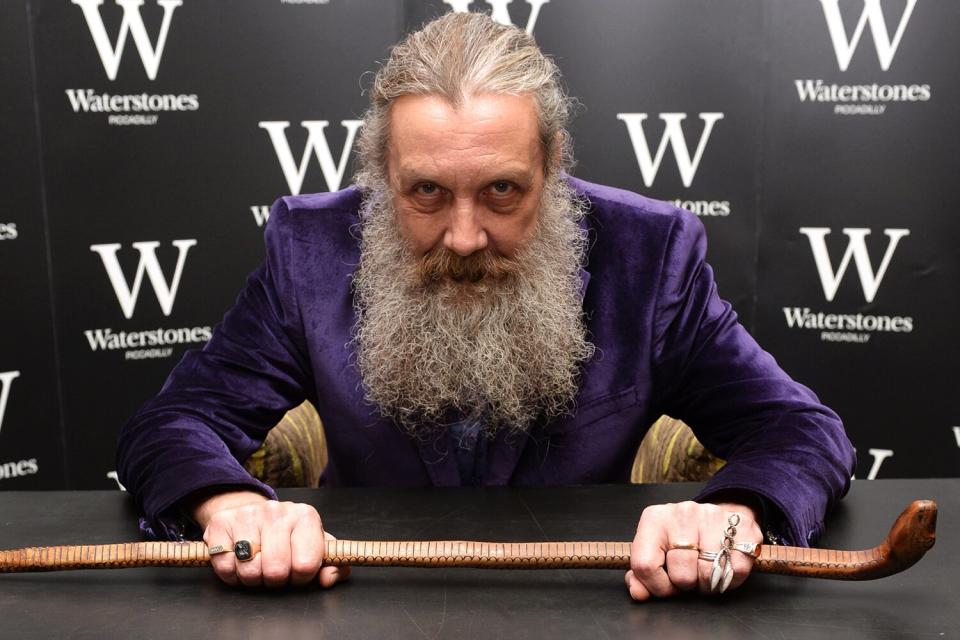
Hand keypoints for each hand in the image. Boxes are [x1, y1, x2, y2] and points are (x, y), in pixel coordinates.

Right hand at [189, 490, 350, 587]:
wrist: (251, 513)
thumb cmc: (286, 535)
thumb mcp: (314, 545)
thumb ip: (331, 564)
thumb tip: (328, 579)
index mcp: (305, 516)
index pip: (306, 564)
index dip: (300, 578)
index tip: (296, 572)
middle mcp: (277, 511)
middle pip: (276, 570)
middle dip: (275, 580)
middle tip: (274, 570)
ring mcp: (248, 515)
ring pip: (249, 570)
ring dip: (253, 578)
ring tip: (257, 565)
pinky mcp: (221, 523)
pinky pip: (225, 566)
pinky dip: (231, 574)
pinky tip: (239, 561)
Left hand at [625, 500, 761, 600]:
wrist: (719, 515)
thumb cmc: (683, 537)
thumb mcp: (655, 549)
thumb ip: (641, 573)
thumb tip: (639, 592)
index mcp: (655, 519)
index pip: (645, 565)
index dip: (657, 586)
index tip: (666, 585)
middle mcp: (682, 514)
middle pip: (681, 575)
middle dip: (686, 585)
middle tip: (689, 574)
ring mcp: (713, 518)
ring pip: (708, 575)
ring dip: (707, 584)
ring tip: (704, 570)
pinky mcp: (742, 528)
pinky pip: (736, 572)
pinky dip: (729, 580)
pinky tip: (723, 566)